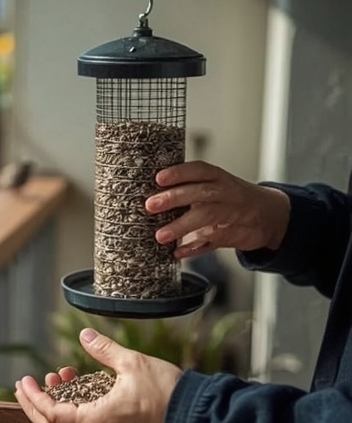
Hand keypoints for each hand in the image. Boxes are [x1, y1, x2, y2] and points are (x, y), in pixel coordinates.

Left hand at [14, 328, 181, 422]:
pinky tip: (79, 393)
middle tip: (25, 386)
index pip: (50, 414)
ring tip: (58, 379)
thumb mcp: (132, 363)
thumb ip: (103, 349)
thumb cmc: (168, 393)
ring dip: (56, 408)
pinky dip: (74, 417)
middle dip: (35, 406)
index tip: (26, 381)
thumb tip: (84, 334)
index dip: (35, 397)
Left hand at [146, 161, 289, 258]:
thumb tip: (153, 196)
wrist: (271, 215)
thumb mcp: (216, 186)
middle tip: (150, 205)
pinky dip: (193, 248)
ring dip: (182, 226)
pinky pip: (212, 241)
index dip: (180, 172)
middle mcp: (226, 193)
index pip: (200, 170)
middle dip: (174, 198)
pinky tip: (178, 252)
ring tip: (160, 235)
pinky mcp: (234, 235)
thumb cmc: (232, 198)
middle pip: (201, 192)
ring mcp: (232, 213)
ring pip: (207, 216)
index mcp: (219, 178)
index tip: (159, 178)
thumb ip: (190, 189)